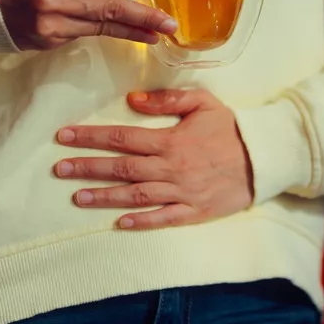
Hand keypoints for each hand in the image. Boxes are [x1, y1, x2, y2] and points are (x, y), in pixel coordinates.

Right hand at [0, 0, 177, 49]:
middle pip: (111, 8)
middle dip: (144, 16)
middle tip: (171, 24)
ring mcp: (53, 24)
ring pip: (103, 27)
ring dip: (134, 31)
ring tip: (159, 33)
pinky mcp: (51, 41)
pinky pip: (85, 34)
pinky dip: (104, 31)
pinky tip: (127, 33)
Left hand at [55, 89, 253, 229]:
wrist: (265, 158)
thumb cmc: (232, 128)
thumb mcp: (203, 102)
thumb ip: (168, 99)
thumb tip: (132, 99)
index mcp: (170, 141)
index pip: (122, 138)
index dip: (91, 137)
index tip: (64, 136)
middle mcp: (171, 168)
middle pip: (121, 168)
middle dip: (87, 168)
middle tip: (59, 169)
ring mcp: (181, 193)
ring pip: (135, 196)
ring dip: (104, 197)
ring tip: (77, 197)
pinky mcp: (194, 211)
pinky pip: (163, 219)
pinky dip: (140, 223)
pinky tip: (118, 223)